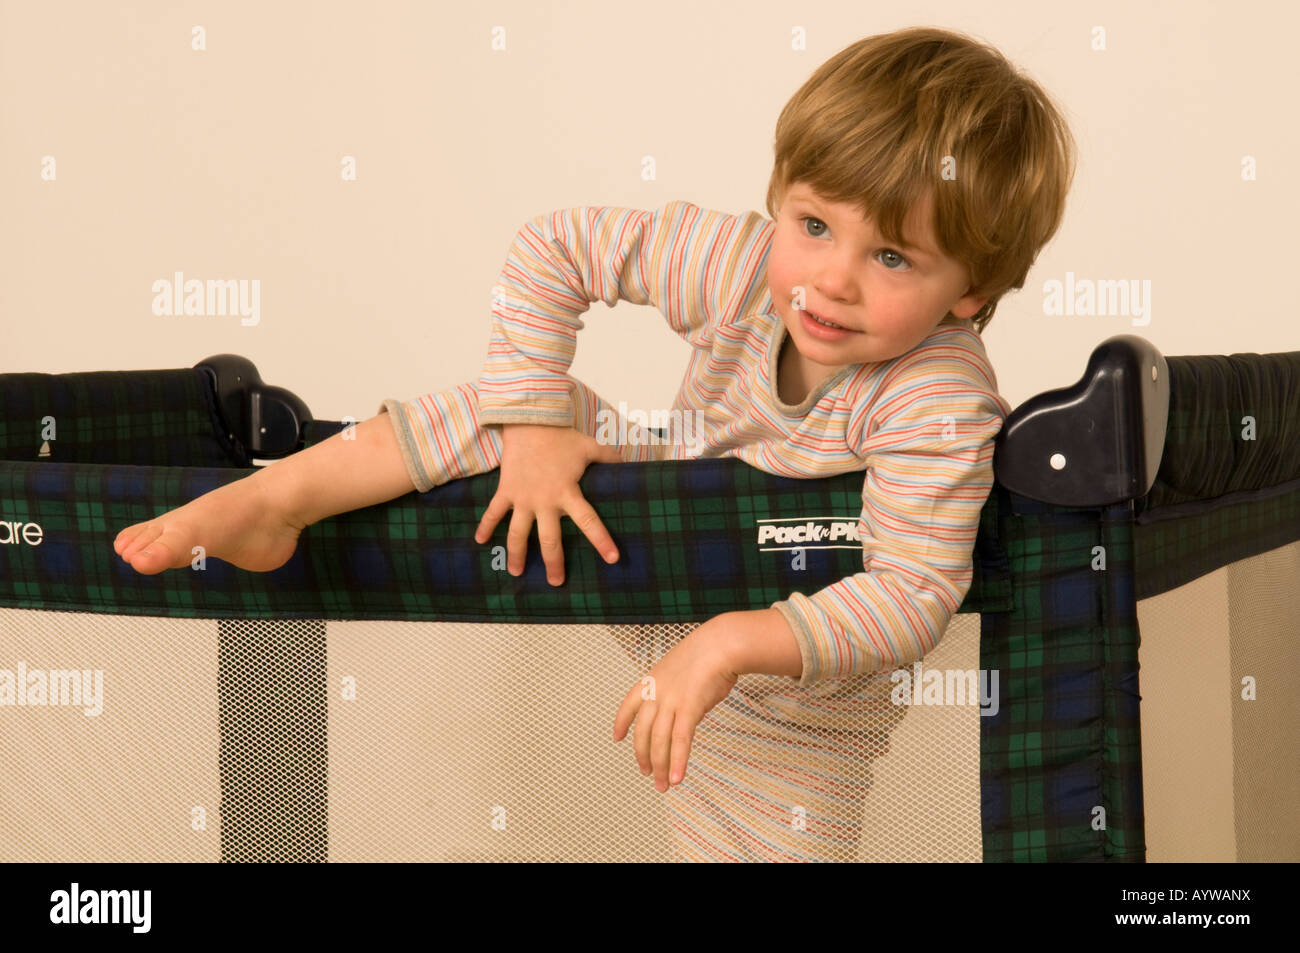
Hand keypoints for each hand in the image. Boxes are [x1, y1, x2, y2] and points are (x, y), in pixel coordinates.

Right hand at [474, 423, 622, 585]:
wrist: (530, 422)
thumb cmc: (562, 437)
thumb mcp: (591, 447)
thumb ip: (610, 459)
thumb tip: (630, 464)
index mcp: (568, 493)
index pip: (589, 521)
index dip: (601, 540)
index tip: (612, 559)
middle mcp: (544, 501)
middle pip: (549, 539)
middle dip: (553, 562)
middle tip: (556, 583)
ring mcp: (522, 498)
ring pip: (517, 533)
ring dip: (516, 554)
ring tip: (516, 573)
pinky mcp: (506, 491)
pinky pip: (493, 512)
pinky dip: (485, 526)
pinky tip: (479, 542)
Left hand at [612, 612, 743, 791]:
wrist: (721, 643)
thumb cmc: (709, 652)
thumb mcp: (682, 669)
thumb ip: (677, 690)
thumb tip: (684, 711)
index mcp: (652, 679)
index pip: (628, 705)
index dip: (621, 723)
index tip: (617, 737)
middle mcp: (657, 693)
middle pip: (643, 732)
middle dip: (644, 756)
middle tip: (647, 773)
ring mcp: (671, 701)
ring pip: (659, 742)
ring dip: (661, 767)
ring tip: (663, 785)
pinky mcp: (689, 709)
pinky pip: (680, 741)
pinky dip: (678, 762)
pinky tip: (677, 778)